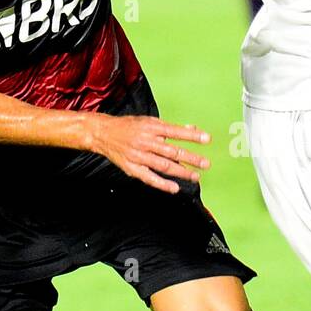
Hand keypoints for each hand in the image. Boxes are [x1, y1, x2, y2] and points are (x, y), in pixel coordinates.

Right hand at [92, 114, 211, 193]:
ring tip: (195, 176)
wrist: (102, 133)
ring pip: (163, 165)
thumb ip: (170, 128)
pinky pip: (149, 177)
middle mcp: (146, 141)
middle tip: (206, 164)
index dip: (192, 136)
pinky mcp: (132, 168)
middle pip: (172, 151)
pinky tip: (174, 188)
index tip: (207, 139)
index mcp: (151, 128)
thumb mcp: (149, 121)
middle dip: (191, 158)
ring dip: (181, 172)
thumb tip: (192, 128)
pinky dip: (162, 184)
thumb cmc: (128, 127)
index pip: (175, 132)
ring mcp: (139, 156)